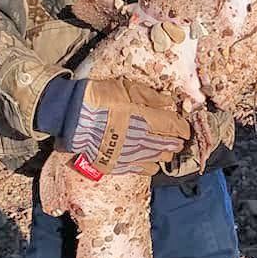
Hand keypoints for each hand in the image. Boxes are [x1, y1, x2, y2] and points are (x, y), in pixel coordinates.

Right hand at [62, 78, 190, 174]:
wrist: (71, 116)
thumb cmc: (99, 97)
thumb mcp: (126, 88)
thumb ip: (150, 96)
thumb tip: (169, 101)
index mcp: (143, 119)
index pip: (172, 126)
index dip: (182, 128)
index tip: (185, 128)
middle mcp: (139, 140)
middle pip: (166, 145)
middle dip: (175, 143)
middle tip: (179, 141)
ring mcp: (127, 154)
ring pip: (155, 158)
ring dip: (164, 154)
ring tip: (167, 151)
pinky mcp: (115, 164)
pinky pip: (139, 170)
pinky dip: (149, 167)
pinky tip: (152, 164)